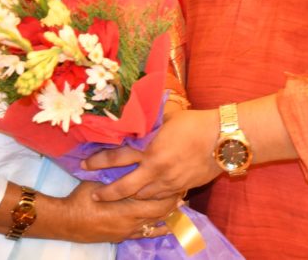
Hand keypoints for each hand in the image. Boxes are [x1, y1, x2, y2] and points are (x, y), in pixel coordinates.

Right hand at [44, 180, 178, 242]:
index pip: (156, 199)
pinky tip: (168, 226)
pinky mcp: (123, 236)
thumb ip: (115, 174)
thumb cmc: (80, 198)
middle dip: (172, 201)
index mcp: (127, 206)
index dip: (169, 190)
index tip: (177, 178)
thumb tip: (129, 156)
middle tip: (182, 189)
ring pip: (155, 223)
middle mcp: (131, 221)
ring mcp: (128, 231)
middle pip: (160, 212)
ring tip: (180, 205)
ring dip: (168, 215)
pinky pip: (145, 233)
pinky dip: (158, 229)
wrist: (66, 221)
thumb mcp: (98, 181)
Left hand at [83, 109, 220, 201]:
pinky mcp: (180, 188)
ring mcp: (168, 182)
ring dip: (128, 197)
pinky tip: (144, 196)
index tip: (85, 164)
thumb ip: (148, 118)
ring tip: (116, 197)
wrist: (222, 140)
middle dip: (106, 193)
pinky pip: (160, 198)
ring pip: (141, 196)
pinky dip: (149, 198)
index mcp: (148, 148)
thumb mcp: (167, 115)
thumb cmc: (194, 123)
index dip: (97, 162)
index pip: (115, 157)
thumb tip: (134, 109)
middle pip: (124, 187)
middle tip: (94, 195)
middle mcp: (155, 169)